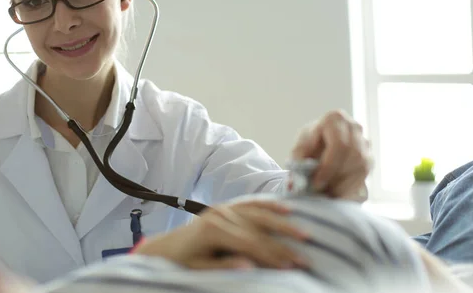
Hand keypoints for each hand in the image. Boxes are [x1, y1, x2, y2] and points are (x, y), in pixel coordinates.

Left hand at [133, 200, 308, 269]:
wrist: (166, 247)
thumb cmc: (181, 261)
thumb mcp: (199, 268)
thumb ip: (224, 266)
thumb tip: (250, 267)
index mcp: (214, 230)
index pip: (251, 244)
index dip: (273, 256)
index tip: (292, 267)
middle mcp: (221, 214)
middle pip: (260, 228)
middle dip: (284, 244)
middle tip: (306, 256)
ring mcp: (224, 208)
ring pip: (260, 213)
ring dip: (284, 223)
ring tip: (305, 231)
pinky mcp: (226, 207)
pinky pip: (251, 203)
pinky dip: (269, 204)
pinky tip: (286, 208)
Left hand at [291, 110, 371, 200]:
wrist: (321, 143)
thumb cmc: (309, 144)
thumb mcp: (299, 148)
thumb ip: (297, 161)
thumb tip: (295, 183)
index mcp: (335, 119)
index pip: (339, 145)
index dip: (329, 167)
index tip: (316, 184)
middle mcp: (354, 127)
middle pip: (352, 157)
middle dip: (336, 178)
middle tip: (320, 192)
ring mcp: (364, 141)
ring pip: (361, 167)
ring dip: (343, 184)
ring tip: (325, 193)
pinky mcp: (369, 157)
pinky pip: (364, 175)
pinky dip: (350, 187)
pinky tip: (335, 193)